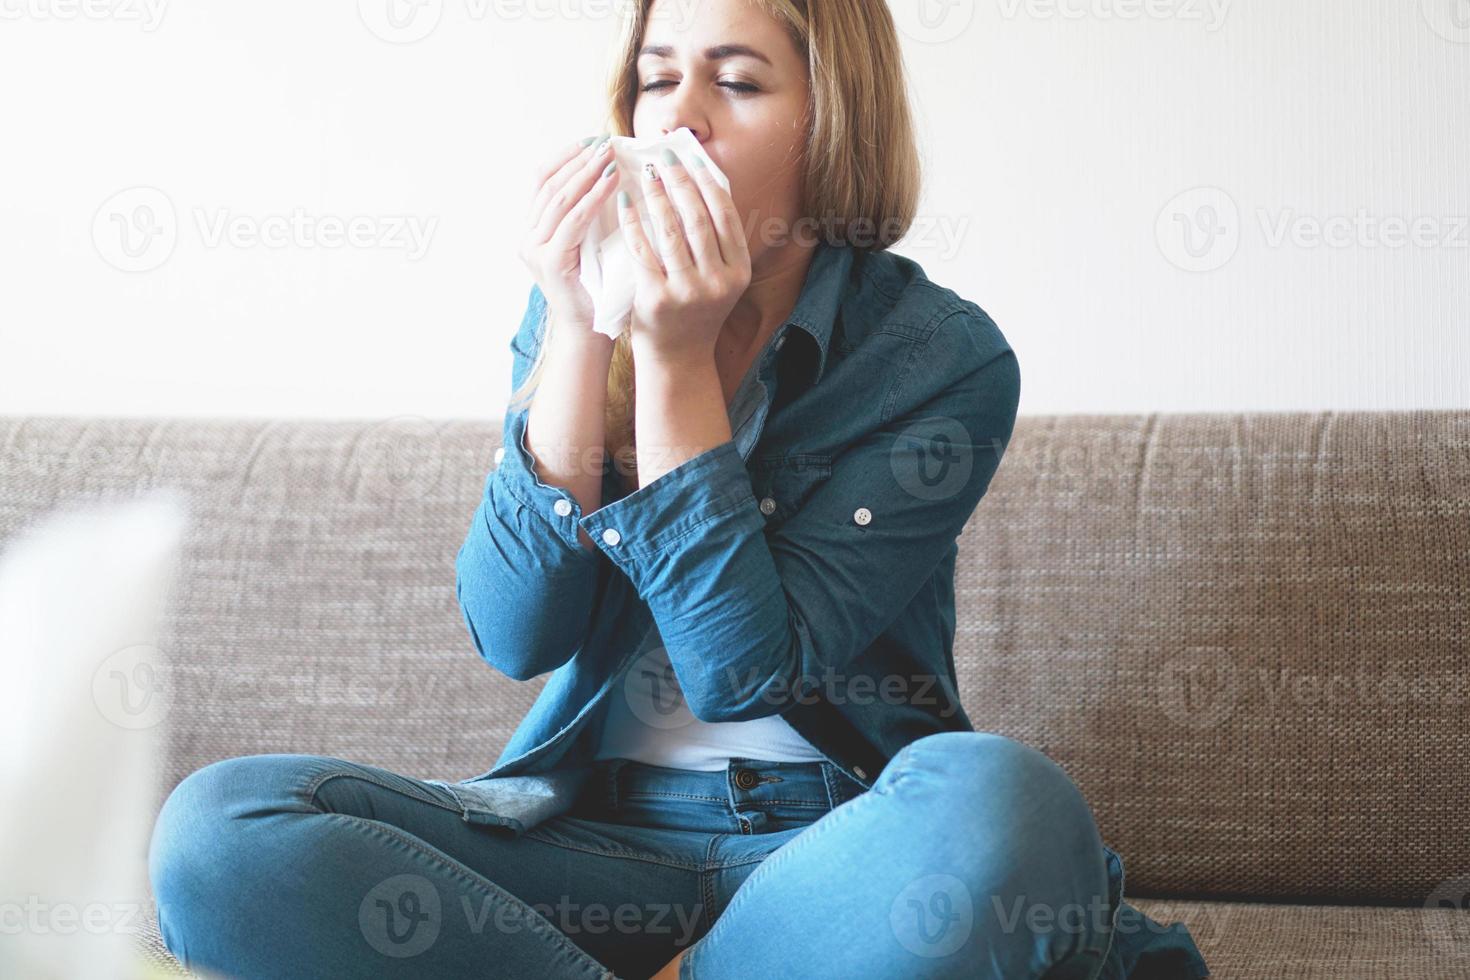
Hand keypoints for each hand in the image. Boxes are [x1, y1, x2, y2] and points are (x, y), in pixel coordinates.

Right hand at [518, 134, 621, 332]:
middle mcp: (527, 238)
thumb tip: (608, 173)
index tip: (591, 139)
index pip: (543, 180)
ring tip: (610, 156)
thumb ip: (586, 216)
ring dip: (587, 173)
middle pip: (549, 184)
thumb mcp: (588, 245)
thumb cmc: (596, 290)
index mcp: (533, 230)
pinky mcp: (549, 262)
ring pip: (559, 199)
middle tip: (605, 141)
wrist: (588, 333)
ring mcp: (535, 250)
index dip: (566, 156)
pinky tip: (612, 182)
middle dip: (578, 159)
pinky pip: (572, 221)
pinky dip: (593, 198)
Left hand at [620, 148, 750, 366]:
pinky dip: (632, 223)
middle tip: (663, 158)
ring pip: (670, 230)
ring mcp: (687, 292)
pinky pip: (642, 250)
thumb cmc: (695, 310)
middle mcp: (718, 282)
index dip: (706, 183)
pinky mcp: (656, 299)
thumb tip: (702, 182)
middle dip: (679, 182)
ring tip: (645, 175)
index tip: (690, 159)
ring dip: (656, 196)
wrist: (677, 357)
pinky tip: (625, 204)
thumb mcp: (719, 280)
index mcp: (738, 272)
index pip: (725, 216)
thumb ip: (716, 242)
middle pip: (697, 218)